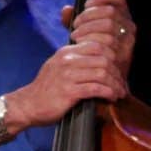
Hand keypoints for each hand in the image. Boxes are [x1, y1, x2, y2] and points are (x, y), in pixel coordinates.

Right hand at [10, 38, 128, 128]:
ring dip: (115, 84)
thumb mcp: (58, 67)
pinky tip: (111, 97)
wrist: (28, 105)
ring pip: (102, 73)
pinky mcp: (69, 91)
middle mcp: (68, 60)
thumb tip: (100, 60)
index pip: (97, 45)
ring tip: (119, 92)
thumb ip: (75, 61)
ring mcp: (67, 75)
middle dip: (117, 72)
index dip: (113, 57)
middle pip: (103, 58)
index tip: (118, 69)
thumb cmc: (46, 89)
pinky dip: (107, 93)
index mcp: (67, 52)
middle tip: (122, 84)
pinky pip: (95, 88)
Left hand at [65, 0, 135, 74]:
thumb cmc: (92, 55)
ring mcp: (127, 41)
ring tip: (75, 36)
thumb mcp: (85, 35)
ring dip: (88, 28)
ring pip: (108, 24)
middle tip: (75, 25)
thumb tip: (66, 9)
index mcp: (122, 18)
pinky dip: (91, 38)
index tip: (85, 4)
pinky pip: (108, 39)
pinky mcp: (123, 54)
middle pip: (110, 11)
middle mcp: (129, 27)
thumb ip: (76, 22)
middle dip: (89, 16)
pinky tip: (79, 42)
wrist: (103, 82)